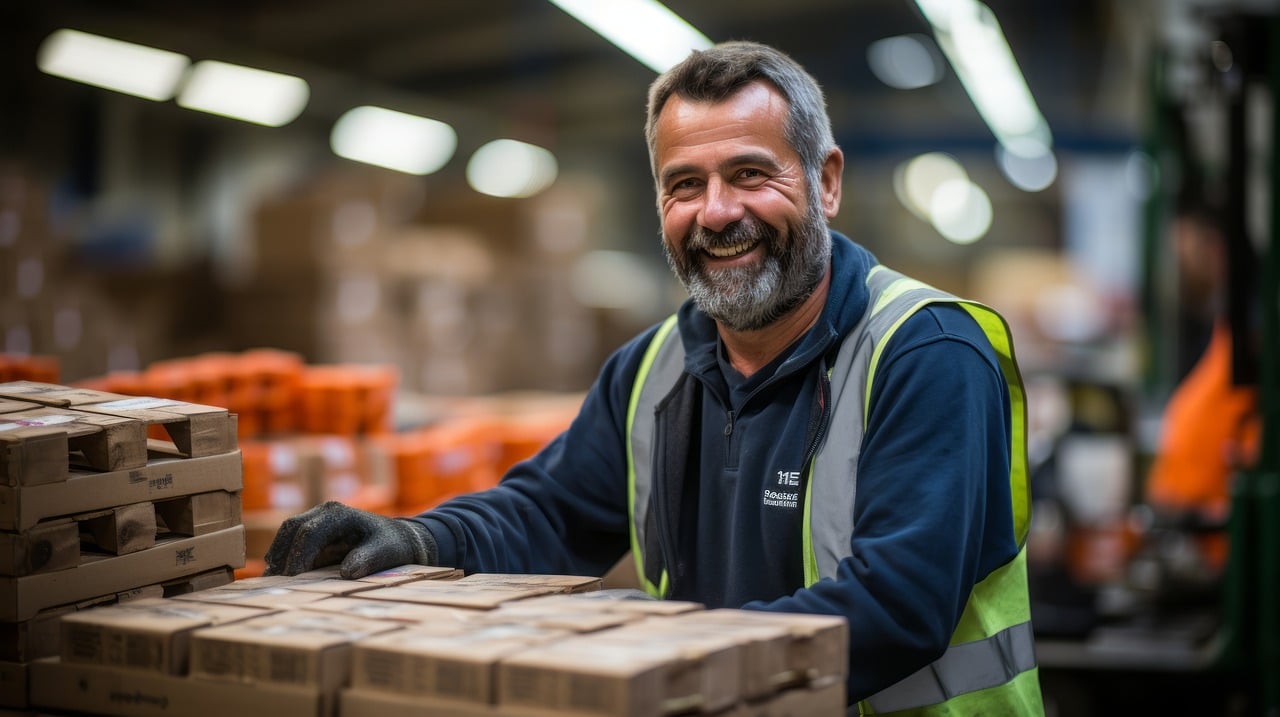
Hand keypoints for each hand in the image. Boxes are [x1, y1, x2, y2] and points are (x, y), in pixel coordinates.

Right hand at [263, 501, 437, 578]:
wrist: (398, 539)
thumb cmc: (393, 544)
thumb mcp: (387, 551)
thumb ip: (369, 559)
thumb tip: (346, 572)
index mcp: (339, 514)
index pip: (309, 532)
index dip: (298, 556)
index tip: (293, 578)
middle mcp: (323, 513)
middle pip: (291, 528)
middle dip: (281, 555)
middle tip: (275, 582)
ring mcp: (316, 521)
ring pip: (286, 534)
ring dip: (278, 557)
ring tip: (272, 583)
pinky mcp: (312, 534)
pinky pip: (290, 543)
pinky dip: (283, 559)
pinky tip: (279, 579)